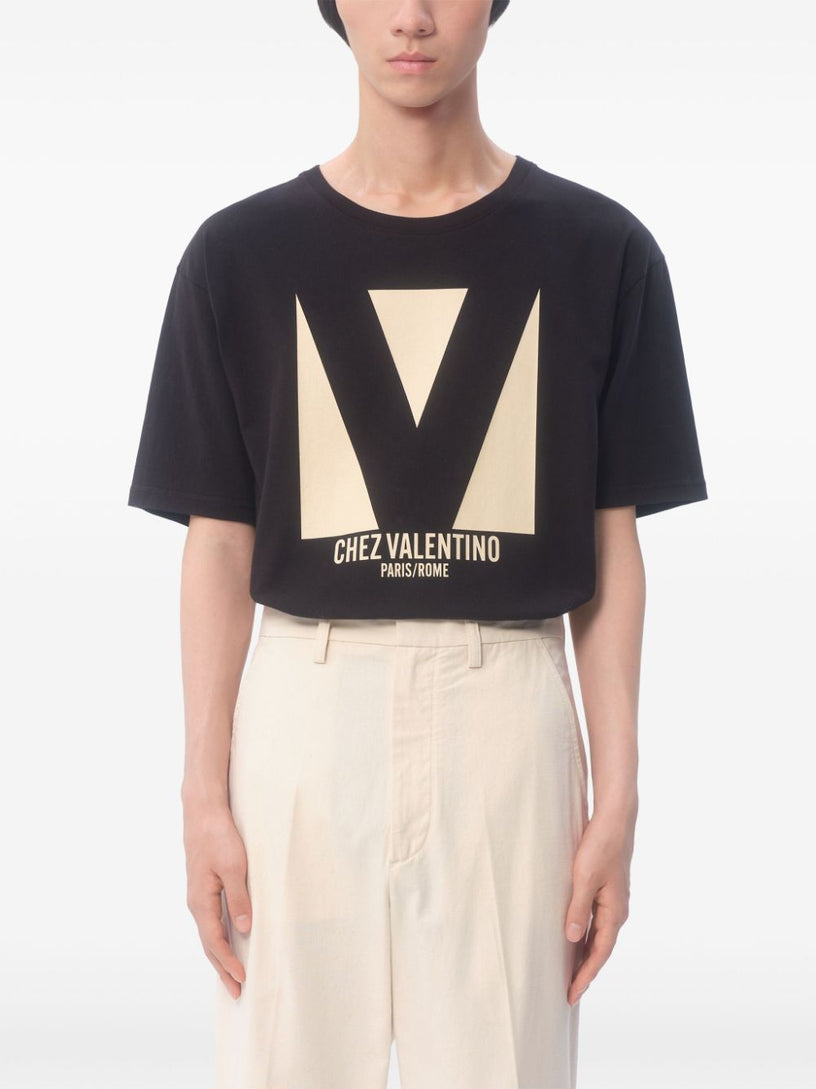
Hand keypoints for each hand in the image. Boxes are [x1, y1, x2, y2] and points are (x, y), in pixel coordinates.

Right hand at [183, 802, 251, 998]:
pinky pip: (212, 920)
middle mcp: (196, 903)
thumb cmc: (218, 836)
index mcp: (201, 901)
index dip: (228, 962)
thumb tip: (244, 930)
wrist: (203, 811)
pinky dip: (220, 937)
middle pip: (209, 944)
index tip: (243, 979)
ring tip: (232, 975)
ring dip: (221, 956)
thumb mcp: (234, 867)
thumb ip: (239, 898)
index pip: (215, 941)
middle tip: (237, 992)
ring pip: (209, 933)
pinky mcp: (204, 887)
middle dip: (222, 969)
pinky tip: (230, 940)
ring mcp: (199, 896)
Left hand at [564, 812, 633, 1005]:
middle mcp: (617, 910)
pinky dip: (586, 936)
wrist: (615, 820)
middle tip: (568, 993)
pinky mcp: (607, 891)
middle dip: (584, 971)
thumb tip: (571, 940)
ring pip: (598, 936)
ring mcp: (613, 901)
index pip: (599, 953)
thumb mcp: (584, 879)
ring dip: (585, 955)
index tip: (571, 994)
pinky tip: (574, 939)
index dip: (585, 975)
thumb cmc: (600, 846)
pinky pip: (596, 922)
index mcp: (614, 912)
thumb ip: (577, 910)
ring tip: (569, 973)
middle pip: (600, 949)